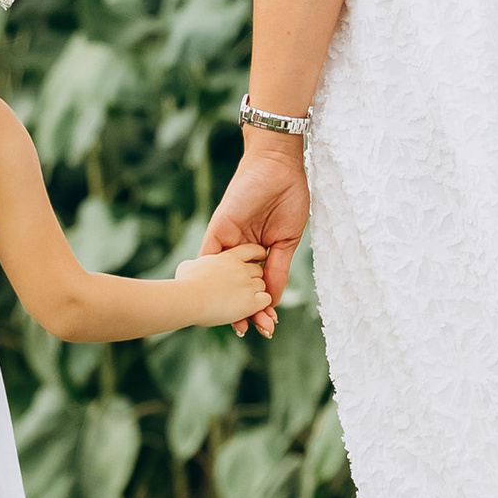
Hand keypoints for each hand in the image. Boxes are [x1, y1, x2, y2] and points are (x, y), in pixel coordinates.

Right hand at [174, 244, 276, 337]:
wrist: (187, 298)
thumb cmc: (184, 283)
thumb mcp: (189, 265)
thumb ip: (197, 264)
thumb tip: (193, 267)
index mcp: (228, 257)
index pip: (251, 250)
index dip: (255, 256)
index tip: (252, 263)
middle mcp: (241, 268)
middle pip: (258, 270)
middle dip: (253, 278)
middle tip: (243, 288)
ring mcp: (247, 284)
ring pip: (263, 285)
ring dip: (256, 293)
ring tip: (242, 301)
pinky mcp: (251, 302)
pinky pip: (266, 300)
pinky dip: (262, 305)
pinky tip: (251, 308)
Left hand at [204, 131, 309, 311]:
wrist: (278, 166)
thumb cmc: (288, 197)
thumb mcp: (287, 241)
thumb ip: (277, 269)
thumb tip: (271, 299)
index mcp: (258, 251)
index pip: (255, 285)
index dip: (260, 307)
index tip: (268, 327)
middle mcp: (239, 249)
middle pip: (236, 287)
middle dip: (245, 311)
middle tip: (253, 332)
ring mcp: (227, 241)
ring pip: (222, 278)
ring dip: (228, 301)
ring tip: (238, 324)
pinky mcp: (218, 229)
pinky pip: (209, 257)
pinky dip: (210, 278)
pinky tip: (212, 299)